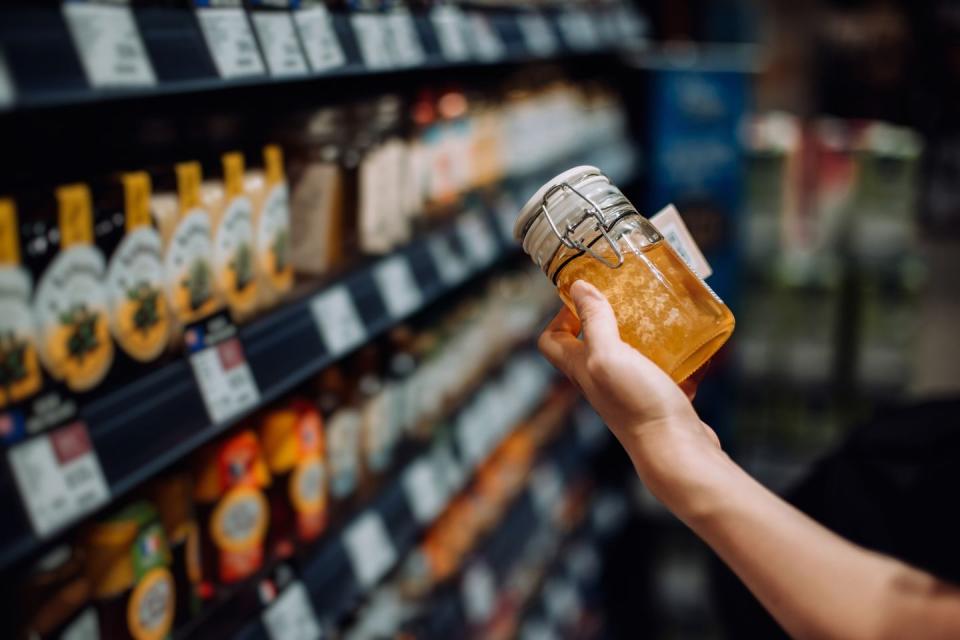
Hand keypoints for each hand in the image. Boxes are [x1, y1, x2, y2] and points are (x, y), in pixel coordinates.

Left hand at [538, 280, 720, 473]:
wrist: (677, 452)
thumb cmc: (638, 405)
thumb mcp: (609, 355)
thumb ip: (595, 323)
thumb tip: (576, 288)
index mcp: (581, 370)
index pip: (552, 340)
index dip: (562, 315)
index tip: (588, 295)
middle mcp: (601, 382)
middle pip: (592, 345)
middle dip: (609, 317)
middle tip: (630, 298)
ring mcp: (630, 393)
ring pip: (631, 356)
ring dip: (645, 335)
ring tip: (662, 315)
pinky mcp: (660, 400)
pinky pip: (666, 373)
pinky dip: (678, 359)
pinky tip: (692, 347)